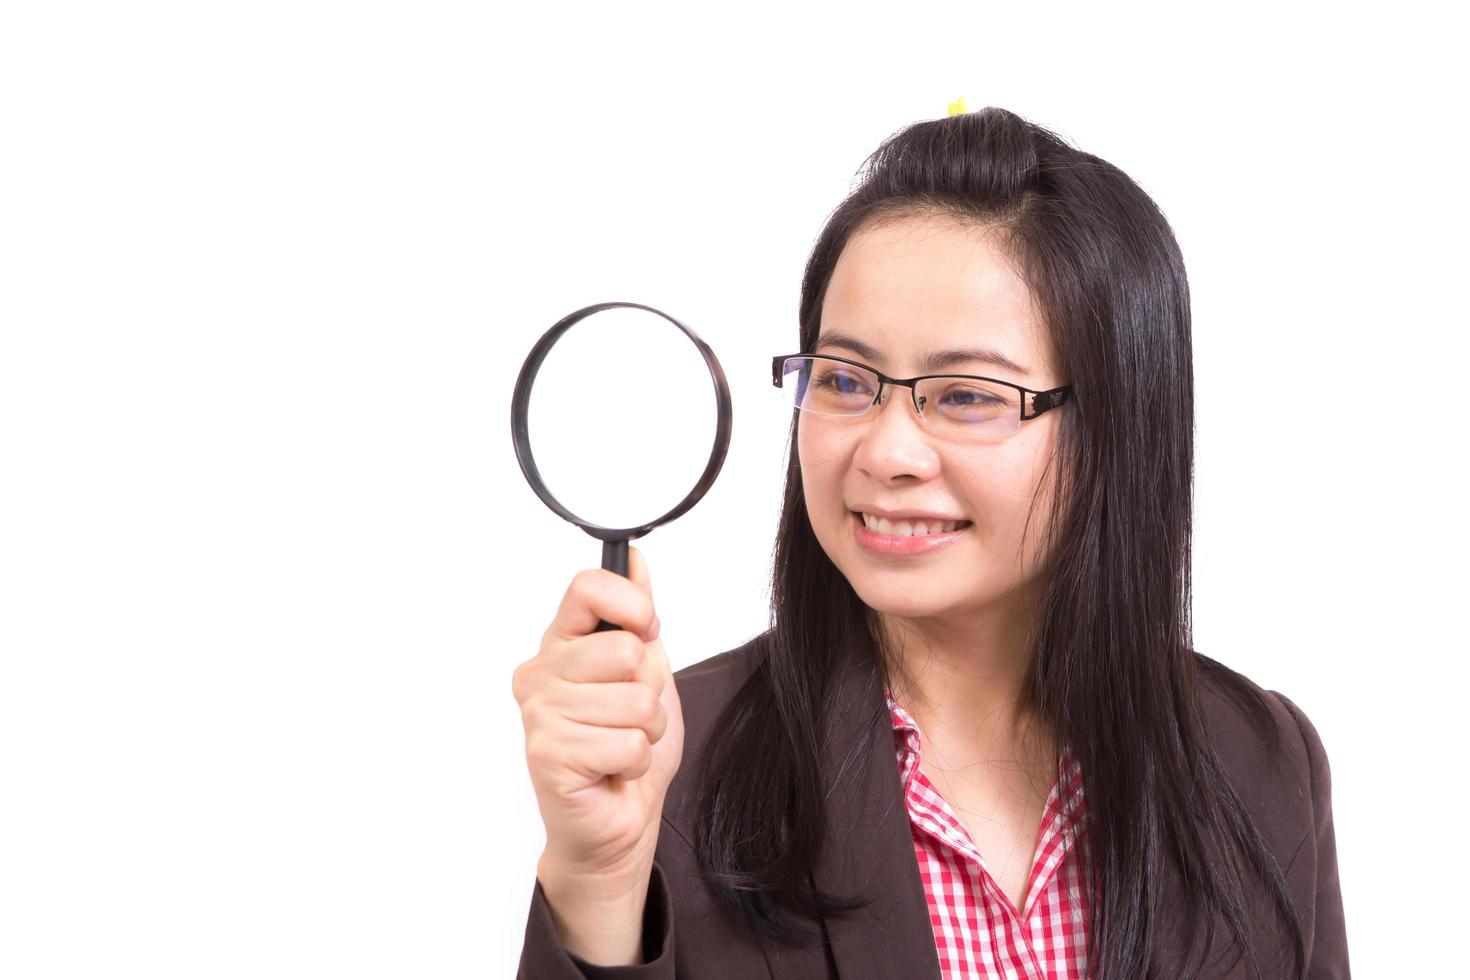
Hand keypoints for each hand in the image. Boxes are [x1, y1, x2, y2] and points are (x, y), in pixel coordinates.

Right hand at [512, 545, 684, 892]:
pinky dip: (636, 762)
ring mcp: (540, 714)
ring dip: (646, 731)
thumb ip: (637, 616)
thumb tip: (635, 559)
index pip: (588, 588)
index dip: (633, 606)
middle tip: (629, 717)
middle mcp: (541, 673)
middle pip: (625, 650)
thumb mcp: (646, 670)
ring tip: (620, 746)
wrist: (618, 824)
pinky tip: (612, 771)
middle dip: (649, 690)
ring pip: (635, 701)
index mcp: (562, 643)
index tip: (647, 631)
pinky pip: (627, 743)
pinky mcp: (548, 756)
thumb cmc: (627, 747)